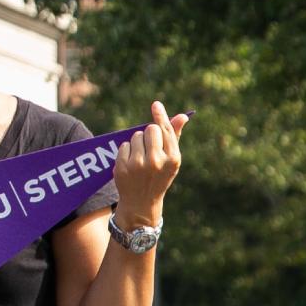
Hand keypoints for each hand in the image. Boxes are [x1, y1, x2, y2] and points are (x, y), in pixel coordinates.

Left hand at [111, 101, 188, 227]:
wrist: (142, 201)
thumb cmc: (159, 175)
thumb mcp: (170, 159)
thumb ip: (174, 136)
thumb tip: (183, 115)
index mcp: (172, 159)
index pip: (165, 131)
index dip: (160, 116)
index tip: (155, 104)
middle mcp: (156, 161)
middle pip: (150, 129)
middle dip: (150, 134)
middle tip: (151, 148)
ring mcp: (138, 165)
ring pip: (136, 136)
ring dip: (138, 142)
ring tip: (142, 157)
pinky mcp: (123, 167)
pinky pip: (124, 145)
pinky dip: (127, 150)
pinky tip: (131, 163)